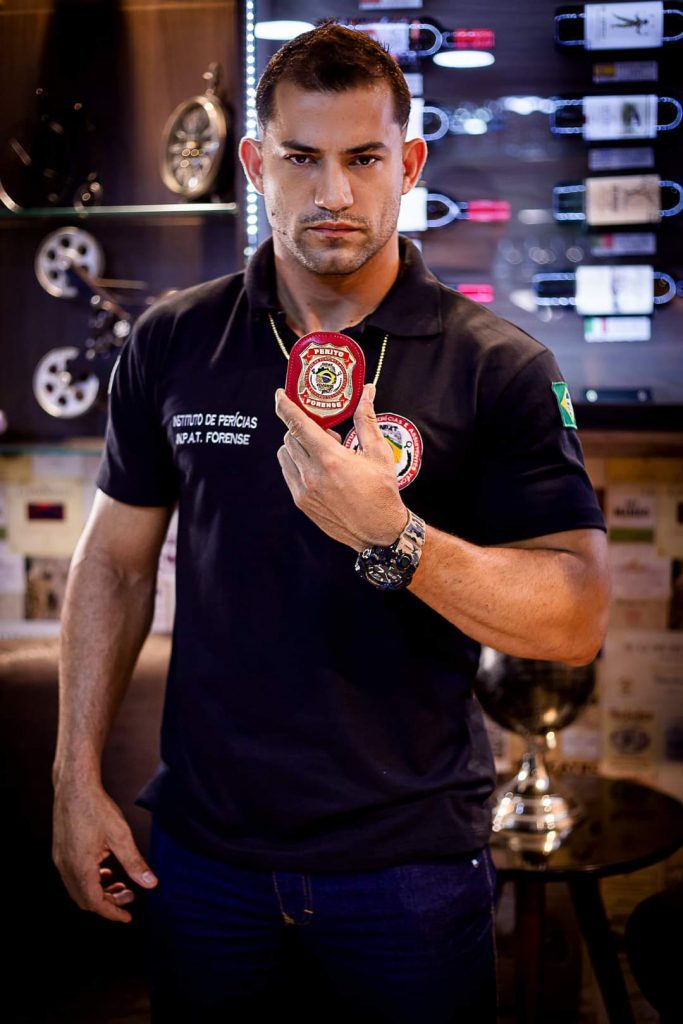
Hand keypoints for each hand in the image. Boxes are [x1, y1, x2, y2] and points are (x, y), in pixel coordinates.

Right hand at [52, 781, 157, 923]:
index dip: (112, 912)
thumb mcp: (121, 836)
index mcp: (80, 867)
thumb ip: (135, 862)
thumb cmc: (96, 808)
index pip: (94, 902)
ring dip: (98, 891)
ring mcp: (60, 859)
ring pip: (78, 888)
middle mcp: (66, 867)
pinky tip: (105, 868)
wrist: (74, 786)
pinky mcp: (60, 851)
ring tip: (119, 883)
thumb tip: (151, 884)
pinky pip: (73, 876)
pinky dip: (90, 879)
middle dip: (108, 902)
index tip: (127, 917)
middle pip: (85, 899)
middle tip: (129, 895)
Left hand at [275, 382, 407, 550]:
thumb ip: (367, 420)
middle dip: (303, 427)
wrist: (379, 531)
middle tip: (325, 431)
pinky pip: (288, 472)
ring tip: (322, 451)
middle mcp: (312, 474)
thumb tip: (367, 394)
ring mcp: (304, 490)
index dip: (285, 406)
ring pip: (285, 454)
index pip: (297, 425)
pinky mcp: (301, 502)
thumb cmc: (382, 493)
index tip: (280, 395)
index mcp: (330, 459)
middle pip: (290, 437)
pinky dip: (296, 463)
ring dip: (297, 445)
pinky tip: (317, 466)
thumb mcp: (379, 453)